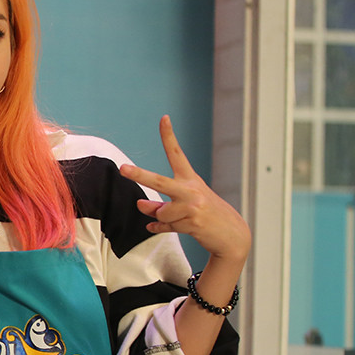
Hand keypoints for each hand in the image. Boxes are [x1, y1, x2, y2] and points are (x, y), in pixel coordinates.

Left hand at [119, 115, 250, 262]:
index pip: (177, 154)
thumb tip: (139, 205)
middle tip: (122, 169)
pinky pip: (165, 226)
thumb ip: (159, 204)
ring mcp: (193, 206)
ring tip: (180, 219)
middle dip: (140, 175)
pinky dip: (159, 227)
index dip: (169, 136)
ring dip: (163, 218)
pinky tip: (155, 227)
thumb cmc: (205, 216)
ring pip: (161, 212)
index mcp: (191, 179)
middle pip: (160, 182)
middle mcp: (191, 190)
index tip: (164, 118)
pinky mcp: (193, 223)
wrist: (232, 235)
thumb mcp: (184, 205)